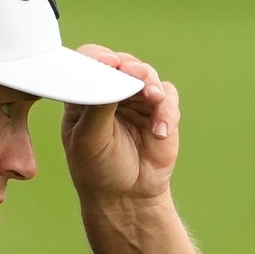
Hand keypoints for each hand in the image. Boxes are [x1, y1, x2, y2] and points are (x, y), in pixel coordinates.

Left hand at [60, 47, 179, 206]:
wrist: (126, 195)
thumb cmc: (97, 168)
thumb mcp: (88, 139)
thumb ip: (97, 107)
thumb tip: (110, 77)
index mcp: (85, 94)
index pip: (89, 63)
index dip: (98, 58)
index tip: (108, 63)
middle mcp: (112, 91)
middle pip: (123, 64)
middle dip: (130, 68)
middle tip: (134, 75)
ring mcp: (137, 100)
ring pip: (148, 76)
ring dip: (151, 84)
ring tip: (154, 98)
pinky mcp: (161, 112)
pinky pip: (168, 99)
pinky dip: (167, 112)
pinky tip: (160, 132)